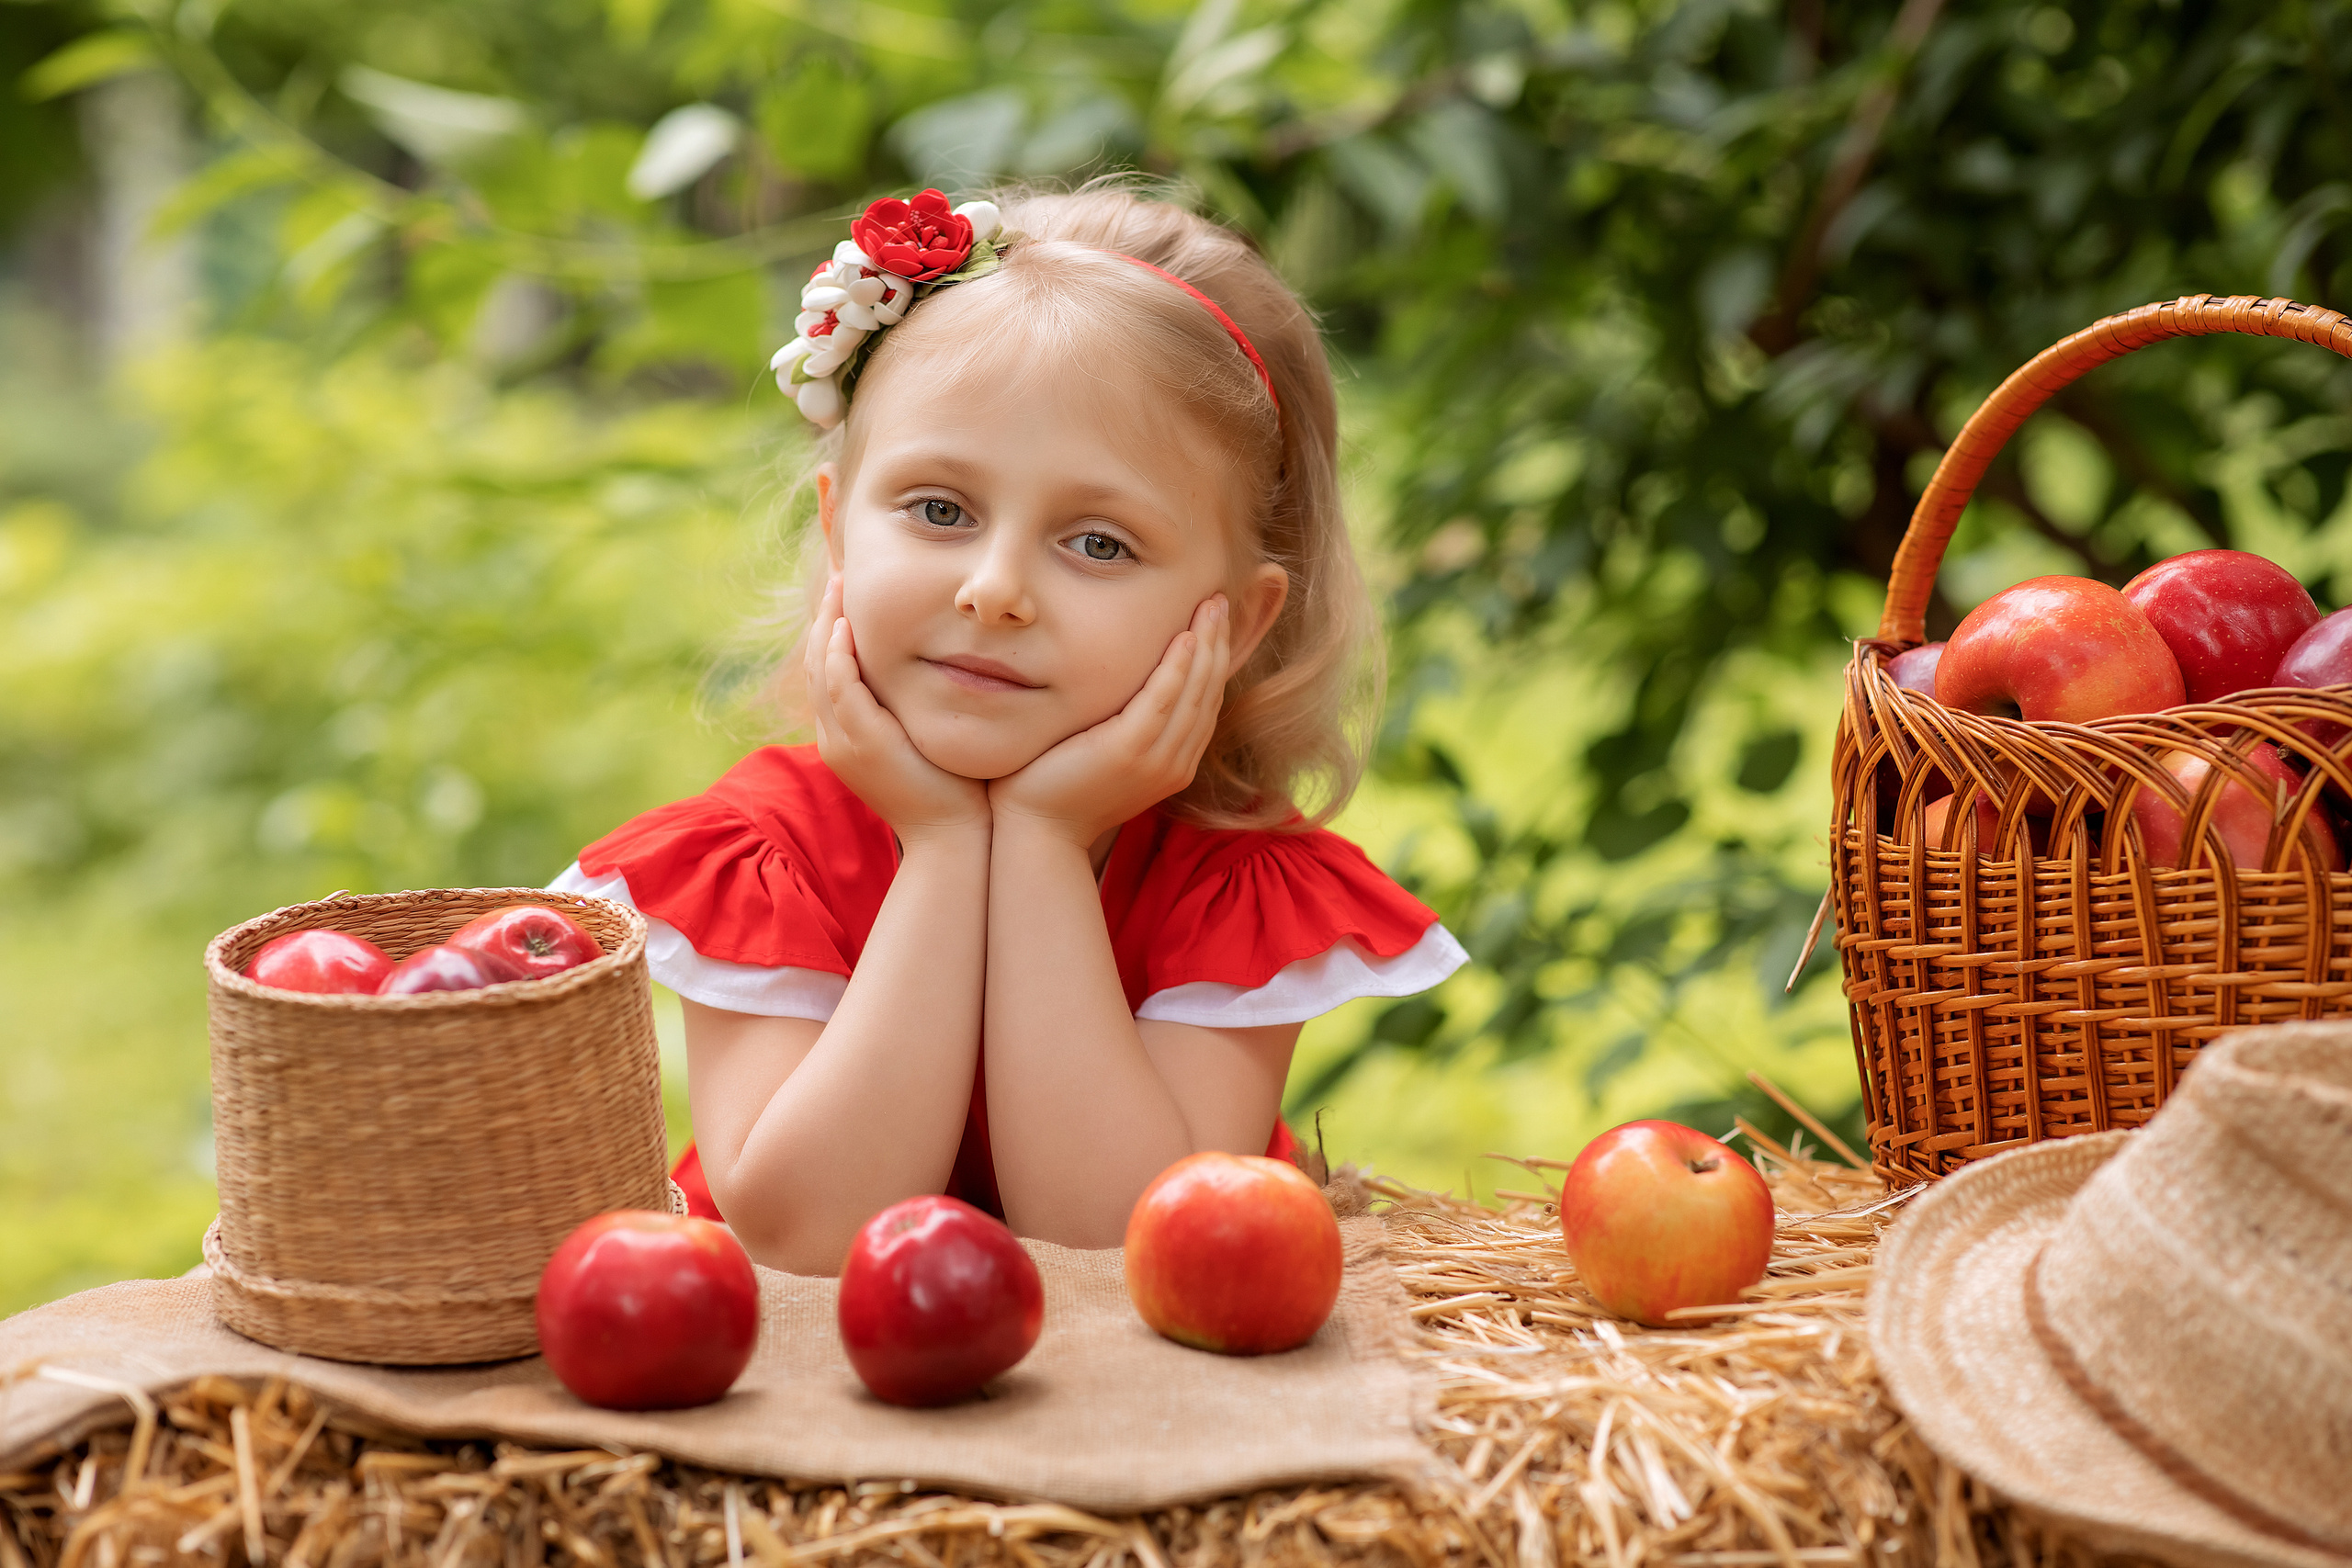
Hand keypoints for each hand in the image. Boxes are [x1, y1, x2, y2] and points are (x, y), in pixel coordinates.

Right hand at [806, 573, 989, 839]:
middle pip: (815, 665)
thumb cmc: (953, 792)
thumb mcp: (924, 741)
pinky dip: (840, 653)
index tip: (848, 598)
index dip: (833, 633)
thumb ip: (915, 709)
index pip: (828, 675)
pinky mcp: (862, 742)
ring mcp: (844, 742)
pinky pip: (840, 687)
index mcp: (846, 739)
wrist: (954, 837)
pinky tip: (849, 625)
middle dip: (825, 618)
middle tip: (839, 578)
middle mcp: (835, 739)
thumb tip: (935, 674)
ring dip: (828, 624)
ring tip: (841, 587)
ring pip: (821, 671)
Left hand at [989, 595, 1230, 846]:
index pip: (1205, 701)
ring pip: (1195, 693)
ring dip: (1206, 646)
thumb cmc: (1058, 789)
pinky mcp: (1130, 752)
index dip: (1215, 659)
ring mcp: (1156, 760)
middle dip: (1218, 644)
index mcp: (1174, 763)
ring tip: (1211, 606)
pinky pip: (1164, 701)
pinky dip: (1177, 668)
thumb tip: (1126, 686)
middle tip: (1220, 600)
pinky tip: (1184, 637)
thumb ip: (1125, 725)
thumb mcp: (1104, 754)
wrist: (1035, 831)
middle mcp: (1175, 763)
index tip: (1214, 621)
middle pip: (1209, 692)